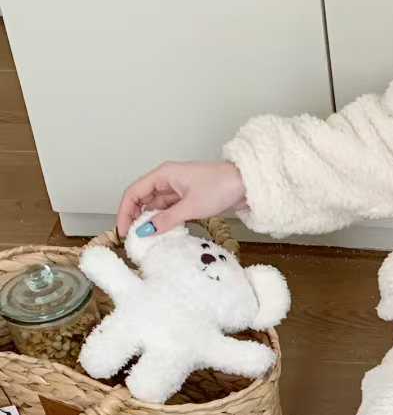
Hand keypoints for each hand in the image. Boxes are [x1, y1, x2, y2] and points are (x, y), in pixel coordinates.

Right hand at [116, 160, 245, 237]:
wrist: (247, 184)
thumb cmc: (221, 186)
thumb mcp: (191, 207)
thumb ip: (167, 220)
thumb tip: (145, 231)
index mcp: (163, 174)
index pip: (133, 192)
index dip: (124, 212)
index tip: (123, 231)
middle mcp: (168, 180)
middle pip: (142, 199)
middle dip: (135, 218)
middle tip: (133, 239)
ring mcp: (178, 189)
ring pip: (156, 207)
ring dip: (150, 221)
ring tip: (146, 240)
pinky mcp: (188, 199)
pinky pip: (169, 211)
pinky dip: (164, 221)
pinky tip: (163, 234)